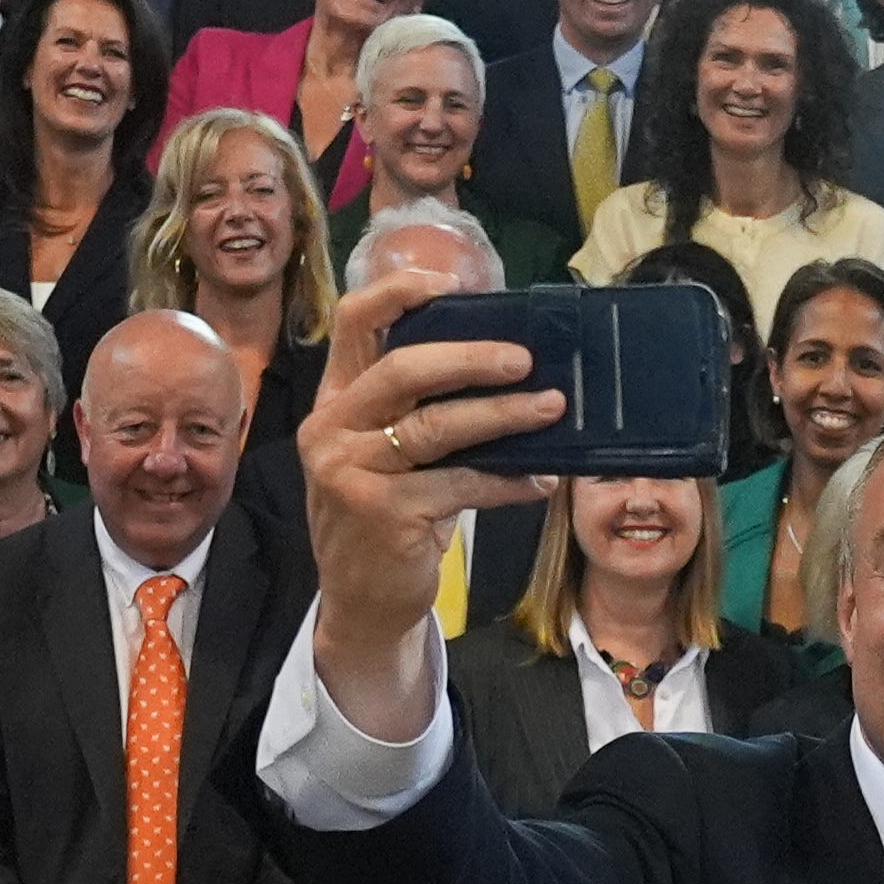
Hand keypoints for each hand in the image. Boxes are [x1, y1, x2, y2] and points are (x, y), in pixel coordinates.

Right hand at [295, 257, 565, 738]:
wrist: (361, 602)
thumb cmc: (387, 516)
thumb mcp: (387, 455)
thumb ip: (422, 410)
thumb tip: (509, 368)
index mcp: (334, 401)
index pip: (352, 322)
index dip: (398, 291)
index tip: (450, 281)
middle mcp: (332, 430)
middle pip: (402, 368)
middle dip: (472, 358)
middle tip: (526, 359)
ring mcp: (353, 472)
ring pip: (437, 426)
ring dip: (504, 415)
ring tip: (552, 408)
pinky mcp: (384, 514)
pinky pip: (462, 484)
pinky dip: (509, 481)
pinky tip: (542, 482)